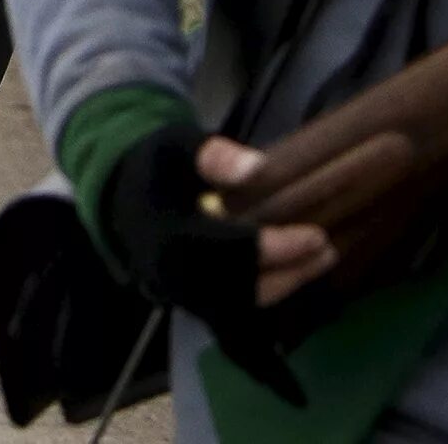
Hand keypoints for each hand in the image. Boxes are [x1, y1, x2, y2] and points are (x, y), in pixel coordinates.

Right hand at [101, 124, 335, 323]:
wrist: (120, 193)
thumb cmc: (157, 164)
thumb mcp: (179, 144)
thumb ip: (214, 154)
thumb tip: (258, 168)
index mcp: (164, 234)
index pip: (225, 251)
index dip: (272, 248)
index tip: (314, 235)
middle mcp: (169, 273)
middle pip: (236, 286)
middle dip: (287, 271)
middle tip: (326, 249)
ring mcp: (178, 292)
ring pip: (237, 303)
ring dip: (283, 284)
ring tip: (321, 261)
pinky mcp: (189, 299)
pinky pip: (232, 305)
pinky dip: (266, 289)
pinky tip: (295, 270)